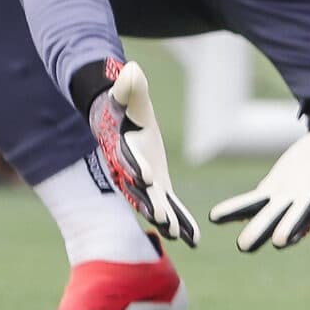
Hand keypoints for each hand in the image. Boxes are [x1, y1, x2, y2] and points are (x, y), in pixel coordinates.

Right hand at [88, 60, 199, 246]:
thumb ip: (129, 85)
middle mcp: (130, 169)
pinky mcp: (157, 186)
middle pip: (138, 188)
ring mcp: (144, 182)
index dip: (135, 166)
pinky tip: (194, 240)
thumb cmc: (123, 104)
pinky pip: (170, 206)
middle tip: (161, 217)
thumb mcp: (126, 93)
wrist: (116, 119)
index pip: (127, 158)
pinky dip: (181, 221)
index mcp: (122, 146)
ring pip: (153, 203)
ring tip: (178, 234)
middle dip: (150, 202)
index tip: (145, 177)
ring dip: (165, 218)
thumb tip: (131, 69)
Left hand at [209, 93, 309, 250]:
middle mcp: (309, 202)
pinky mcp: (271, 191)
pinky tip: (215, 216)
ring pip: (272, 217)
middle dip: (291, 228)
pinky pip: (251, 202)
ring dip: (258, 230)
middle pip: (300, 217)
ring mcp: (288, 199)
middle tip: (281, 241)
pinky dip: (235, 209)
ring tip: (244, 244)